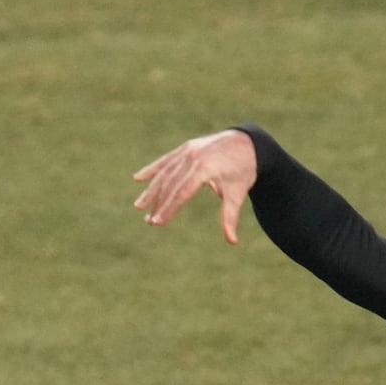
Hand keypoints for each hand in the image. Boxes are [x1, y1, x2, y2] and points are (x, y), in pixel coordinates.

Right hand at [131, 129, 258, 242]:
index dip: (168, 208)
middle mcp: (193, 158)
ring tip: (139, 206)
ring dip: (151, 190)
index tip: (158, 222)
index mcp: (204, 169)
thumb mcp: (237, 193)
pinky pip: (166, 160)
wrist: (248, 142)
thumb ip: (229, 216)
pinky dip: (152, 169)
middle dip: (158, 203)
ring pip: (165, 173)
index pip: (181, 192)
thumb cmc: (243, 170)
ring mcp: (188, 151)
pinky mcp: (186, 148)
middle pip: (170, 184)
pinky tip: (138, 178)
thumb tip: (232, 241)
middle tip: (148, 221)